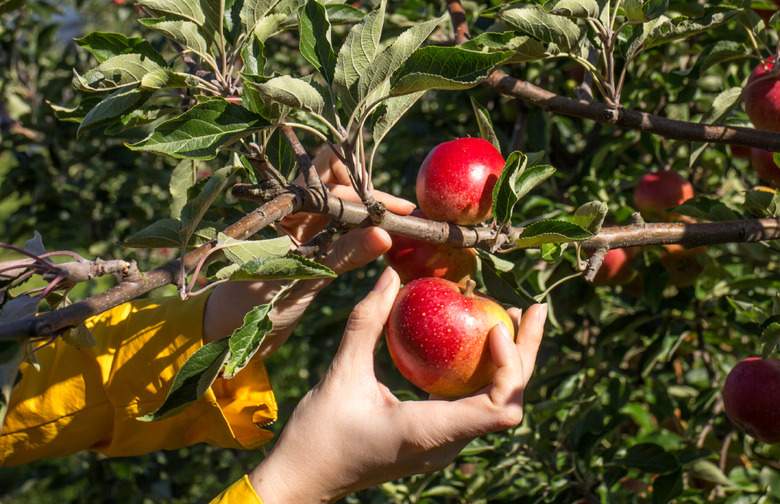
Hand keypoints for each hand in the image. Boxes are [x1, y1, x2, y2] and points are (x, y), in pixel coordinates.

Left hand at [202, 149, 414, 356]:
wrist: (224, 331)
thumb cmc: (249, 304)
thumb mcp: (301, 278)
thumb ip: (342, 255)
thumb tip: (384, 235)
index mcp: (285, 206)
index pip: (333, 180)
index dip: (369, 193)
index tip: (400, 211)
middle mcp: (294, 210)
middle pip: (340, 182)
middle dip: (371, 195)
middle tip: (403, 216)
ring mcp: (302, 229)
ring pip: (343, 207)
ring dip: (370, 215)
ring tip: (401, 228)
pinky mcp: (310, 249)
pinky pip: (341, 232)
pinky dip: (363, 234)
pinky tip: (383, 243)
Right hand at [249, 268, 546, 502]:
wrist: (303, 481)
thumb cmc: (317, 436)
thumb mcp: (340, 374)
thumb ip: (366, 322)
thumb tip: (391, 275)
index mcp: (431, 433)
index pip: (501, 408)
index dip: (512, 367)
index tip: (497, 327)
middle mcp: (446, 445)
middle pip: (508, 403)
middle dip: (526, 355)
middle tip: (534, 309)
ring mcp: (441, 446)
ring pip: (494, 406)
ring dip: (508, 364)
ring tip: (509, 319)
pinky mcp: (432, 440)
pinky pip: (472, 406)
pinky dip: (482, 374)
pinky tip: (471, 344)